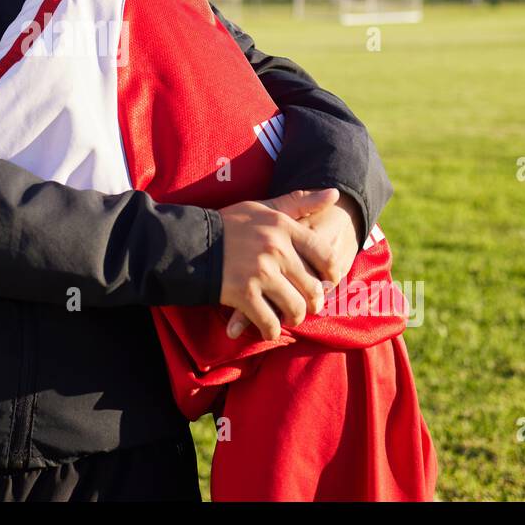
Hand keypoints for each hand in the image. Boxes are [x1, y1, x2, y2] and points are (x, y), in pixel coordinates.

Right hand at [224, 190, 364, 339]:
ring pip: (295, 307)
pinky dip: (271, 330)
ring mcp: (260, 273)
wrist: (190, 241)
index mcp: (283, 227)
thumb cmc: (229, 224)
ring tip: (288, 317)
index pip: (324, 254)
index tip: (326, 281)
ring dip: (294, 318)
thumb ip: (299, 202)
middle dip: (313, 302)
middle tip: (307, 305)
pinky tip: (268, 328)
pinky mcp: (244, 294)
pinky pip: (269, 321)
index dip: (330, 274)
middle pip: (312, 287)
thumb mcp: (264, 208)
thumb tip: (335, 194)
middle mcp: (276, 250)